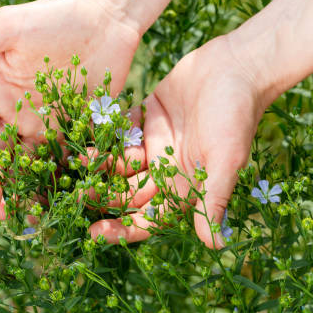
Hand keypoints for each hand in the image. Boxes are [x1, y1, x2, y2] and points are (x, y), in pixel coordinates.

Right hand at [0, 0, 139, 214]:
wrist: (105, 17)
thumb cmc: (53, 17)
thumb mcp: (8, 29)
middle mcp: (15, 115)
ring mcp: (45, 125)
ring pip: (27, 166)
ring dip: (21, 191)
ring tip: (18, 215)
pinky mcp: (75, 130)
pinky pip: (63, 161)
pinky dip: (58, 181)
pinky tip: (56, 201)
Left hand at [89, 35, 266, 247]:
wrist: (236, 65)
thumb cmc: (236, 114)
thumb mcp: (226, 158)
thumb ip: (214, 198)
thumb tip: (215, 246)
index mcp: (185, 184)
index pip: (151, 217)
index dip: (124, 229)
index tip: (94, 234)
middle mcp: (168, 167)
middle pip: (129, 191)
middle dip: (104, 196)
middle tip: (76, 195)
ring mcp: (156, 141)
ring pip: (121, 161)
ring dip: (101, 163)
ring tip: (79, 159)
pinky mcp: (148, 114)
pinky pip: (121, 129)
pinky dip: (105, 132)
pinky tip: (85, 131)